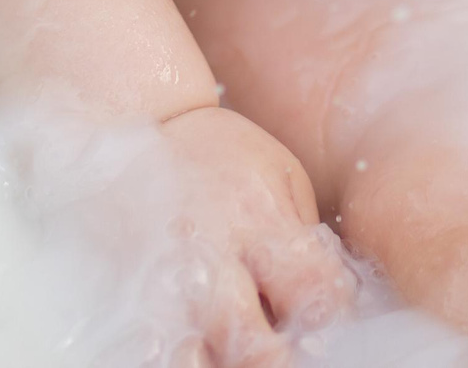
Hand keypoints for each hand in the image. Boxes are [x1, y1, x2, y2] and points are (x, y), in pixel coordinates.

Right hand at [157, 106, 355, 365]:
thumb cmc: (224, 154)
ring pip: (197, 360)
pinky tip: (199, 351)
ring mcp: (167, 282)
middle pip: (255, 347)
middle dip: (279, 364)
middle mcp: (213, 256)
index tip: (330, 332)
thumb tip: (335, 303)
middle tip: (287, 356)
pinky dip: (181, 356)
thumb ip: (307, 240)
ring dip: (225, 366)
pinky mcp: (132, 294)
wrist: (144, 124)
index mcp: (262, 221)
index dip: (331, 326)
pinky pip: (152, 349)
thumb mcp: (283, 176)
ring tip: (237, 356)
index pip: (316, 296)